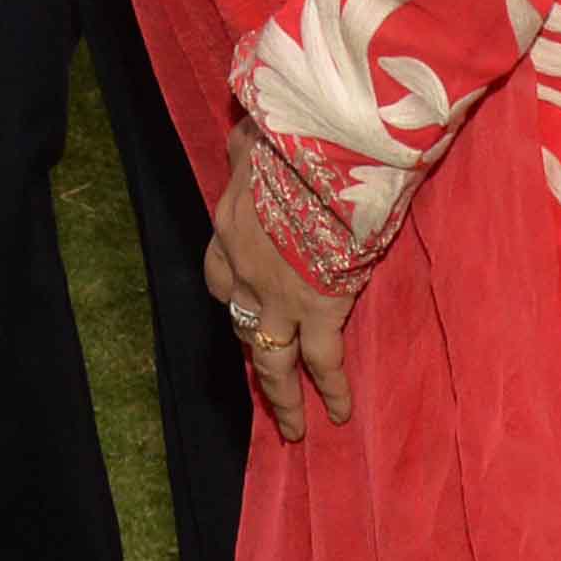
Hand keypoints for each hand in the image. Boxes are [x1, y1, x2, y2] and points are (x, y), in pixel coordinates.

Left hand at [204, 131, 354, 438]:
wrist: (323, 148)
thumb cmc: (294, 133)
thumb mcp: (256, 134)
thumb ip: (248, 144)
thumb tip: (245, 133)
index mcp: (231, 226)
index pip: (220, 276)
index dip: (233, 293)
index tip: (244, 303)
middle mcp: (245, 269)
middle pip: (241, 323)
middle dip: (254, 351)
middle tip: (267, 381)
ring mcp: (278, 294)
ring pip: (272, 359)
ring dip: (282, 396)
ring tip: (293, 428)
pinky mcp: (320, 307)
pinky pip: (323, 360)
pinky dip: (331, 390)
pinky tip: (341, 414)